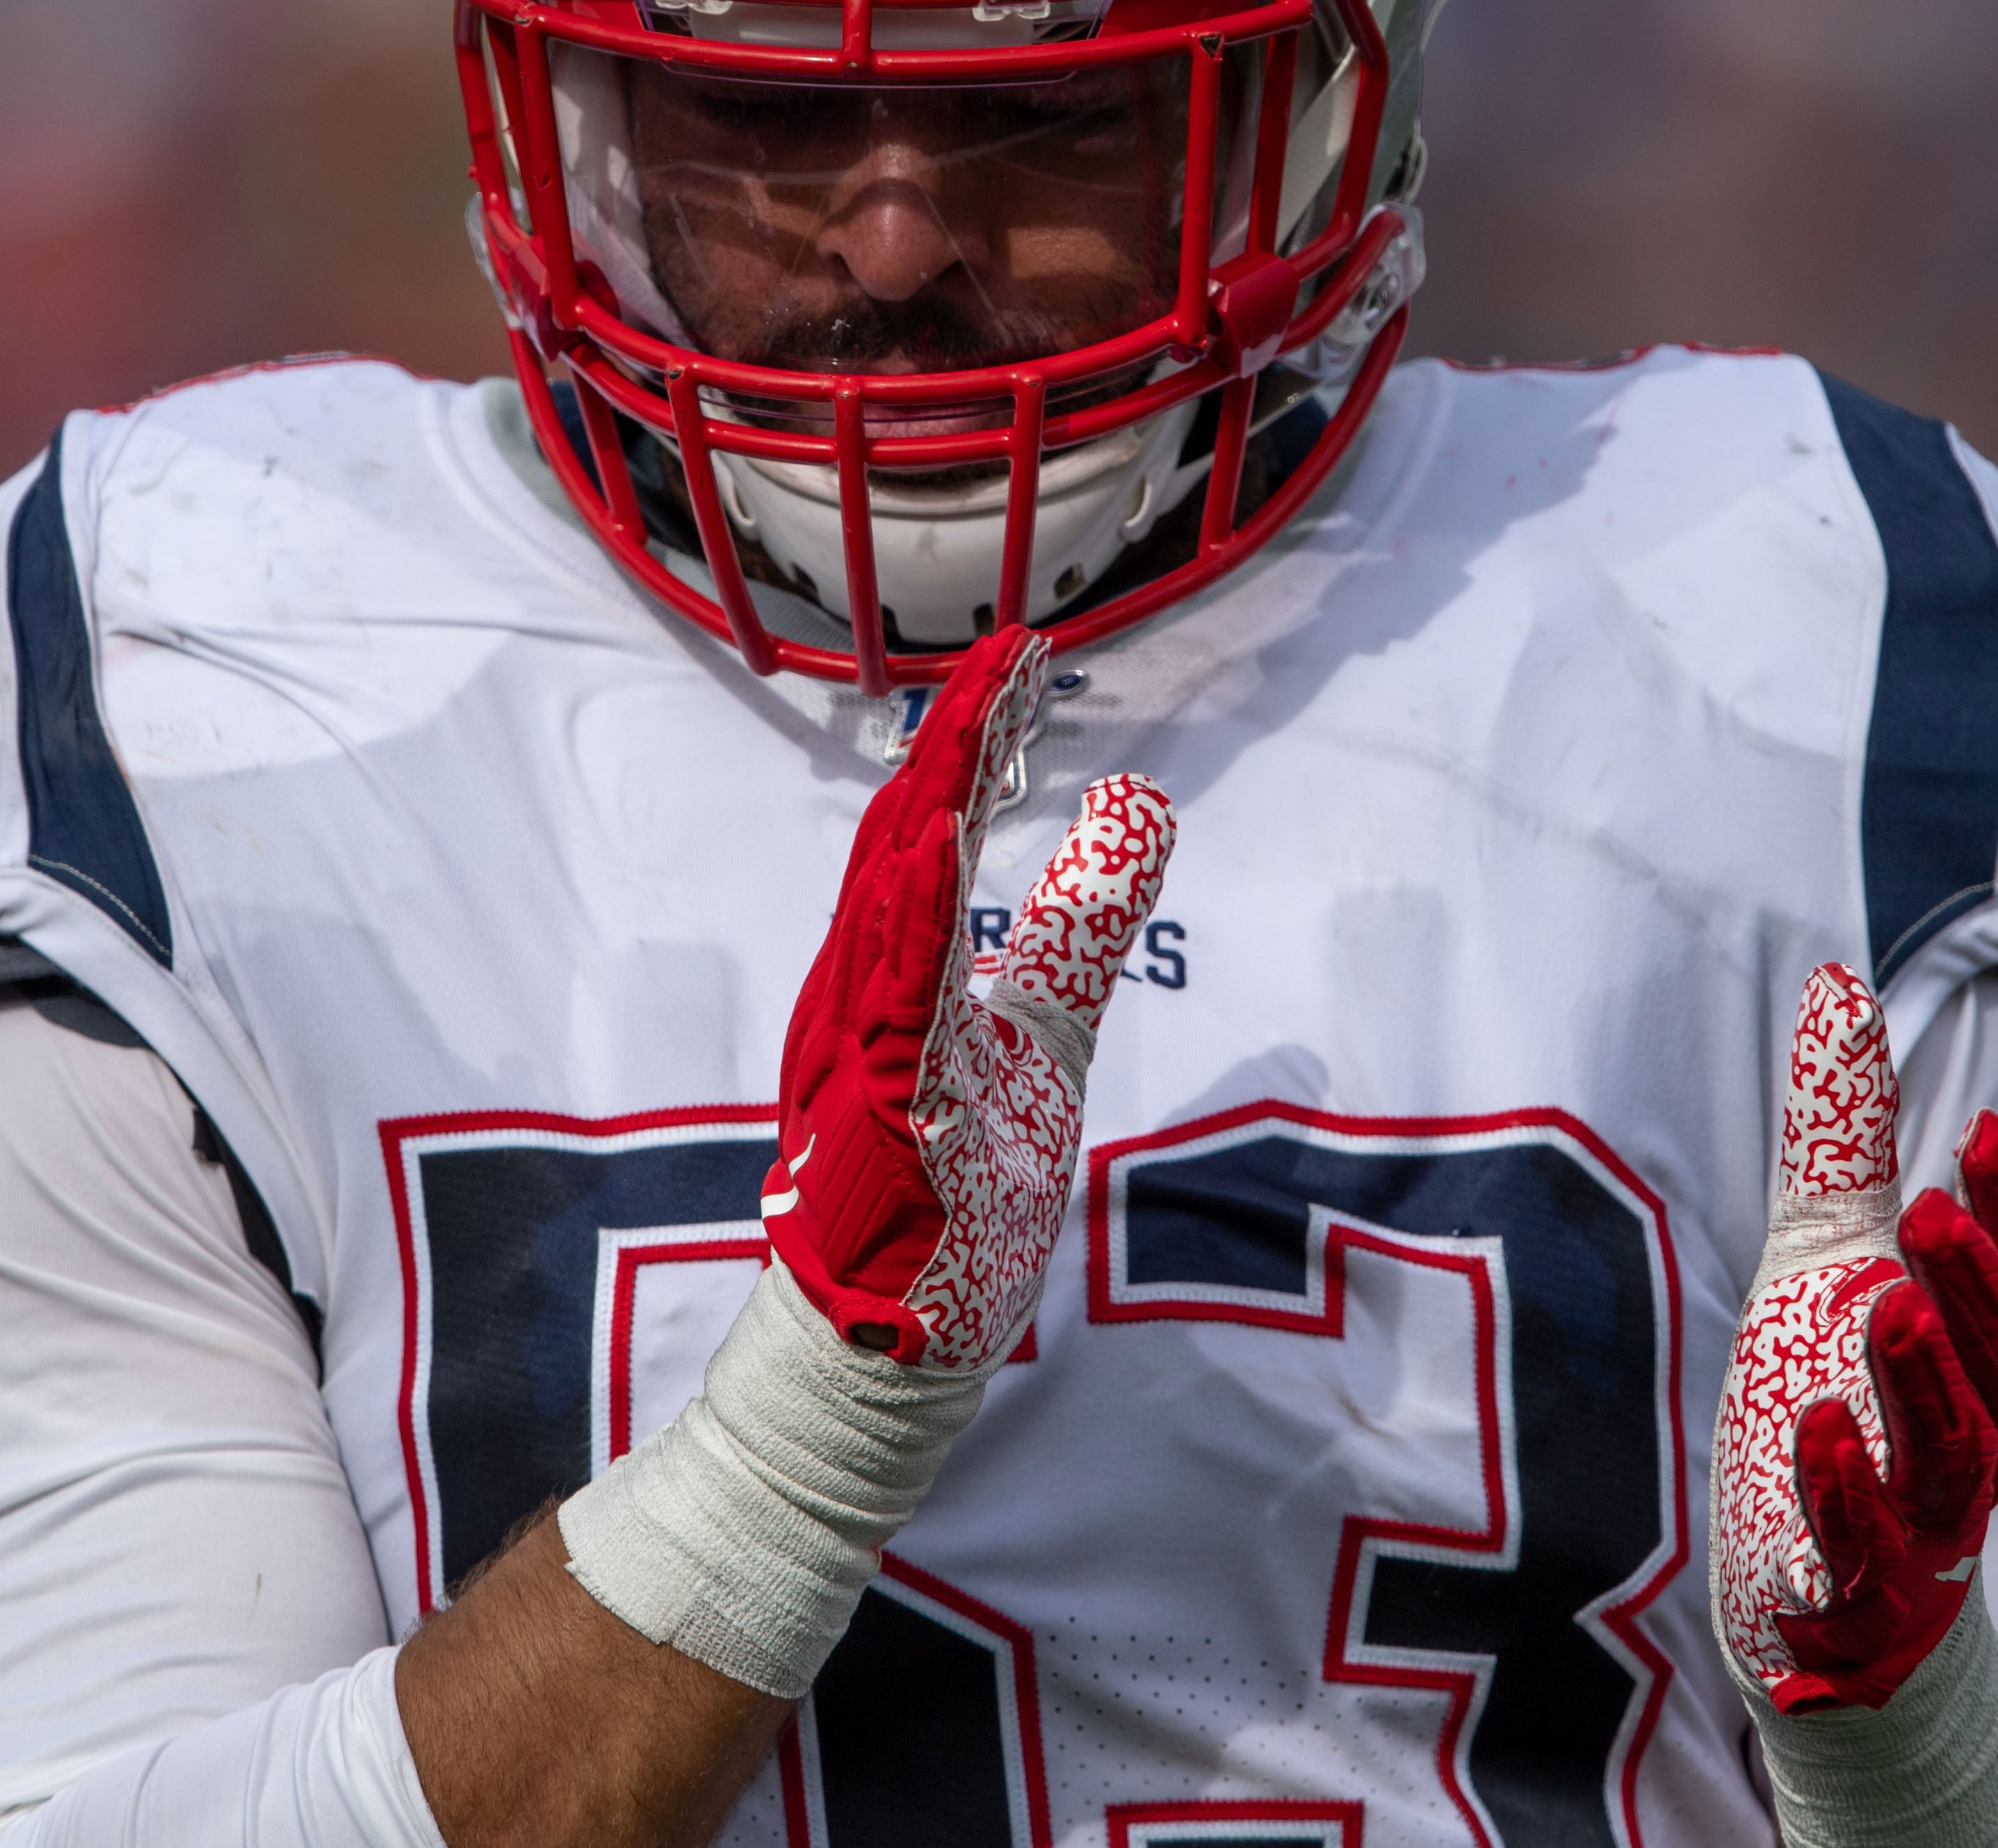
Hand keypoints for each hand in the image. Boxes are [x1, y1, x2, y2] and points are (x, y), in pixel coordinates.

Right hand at [762, 627, 1175, 1373]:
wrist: (884, 1342)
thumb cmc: (951, 1188)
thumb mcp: (1043, 1028)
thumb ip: (1080, 923)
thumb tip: (1135, 809)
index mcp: (892, 970)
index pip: (932, 832)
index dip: (974, 742)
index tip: (1027, 659)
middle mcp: (862, 998)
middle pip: (906, 847)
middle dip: (957, 747)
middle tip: (1013, 656)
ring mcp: (864, 1057)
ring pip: (890, 912)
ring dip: (932, 812)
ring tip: (974, 720)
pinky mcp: (880, 1119)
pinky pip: (892, 1012)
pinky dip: (909, 930)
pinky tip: (932, 859)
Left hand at [1713, 962, 1997, 1714]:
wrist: (1813, 1604)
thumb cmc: (1835, 1406)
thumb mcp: (1825, 1258)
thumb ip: (1845, 1138)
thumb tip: (1841, 982)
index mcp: (1974, 1358)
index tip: (1989, 1131)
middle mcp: (1969, 1436)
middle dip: (1978, 1282)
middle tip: (1936, 1206)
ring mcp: (1920, 1523)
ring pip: (1952, 1451)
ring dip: (1924, 1376)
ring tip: (1886, 1301)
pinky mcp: (1858, 1594)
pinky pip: (1868, 1547)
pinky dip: (1849, 1488)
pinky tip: (1820, 1425)